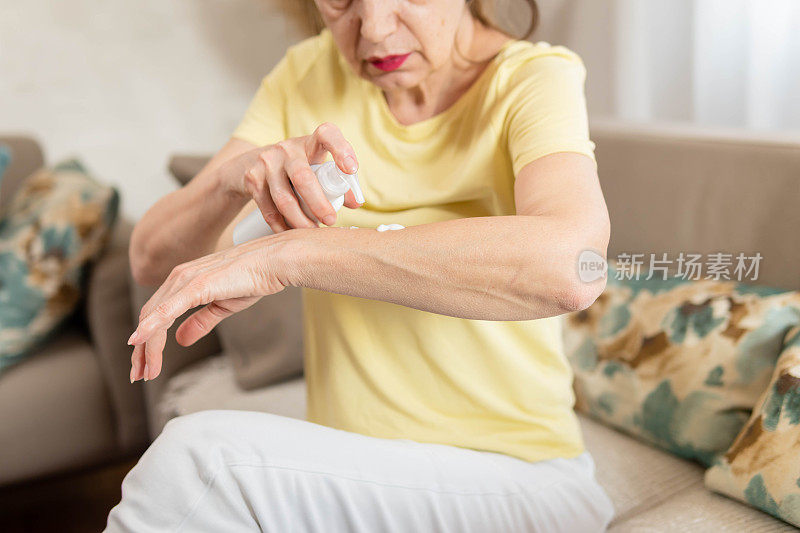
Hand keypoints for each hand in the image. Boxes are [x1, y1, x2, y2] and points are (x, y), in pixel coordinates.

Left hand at [127, 235, 289, 381]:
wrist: (274, 262)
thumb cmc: (255, 277)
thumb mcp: (223, 306)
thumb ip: (200, 322)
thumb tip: (181, 339)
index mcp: (185, 280)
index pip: (157, 314)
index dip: (148, 340)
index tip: (147, 364)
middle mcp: (180, 277)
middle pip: (149, 317)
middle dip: (142, 350)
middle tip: (139, 375)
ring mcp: (186, 280)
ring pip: (155, 318)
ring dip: (147, 347)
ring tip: (145, 371)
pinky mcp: (196, 286)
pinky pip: (167, 310)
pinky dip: (151, 327)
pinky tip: (139, 341)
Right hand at [221, 122, 361, 232]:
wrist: (250, 165)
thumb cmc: (295, 169)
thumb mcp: (315, 168)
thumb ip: (337, 183)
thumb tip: (355, 203)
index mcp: (309, 143)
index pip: (326, 134)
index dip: (341, 149)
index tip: (351, 170)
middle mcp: (287, 149)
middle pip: (303, 177)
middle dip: (318, 203)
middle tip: (330, 221)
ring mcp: (267, 162)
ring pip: (284, 198)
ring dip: (300, 220)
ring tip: (312, 231)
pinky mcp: (252, 179)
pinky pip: (269, 209)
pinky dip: (282, 225)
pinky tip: (291, 234)